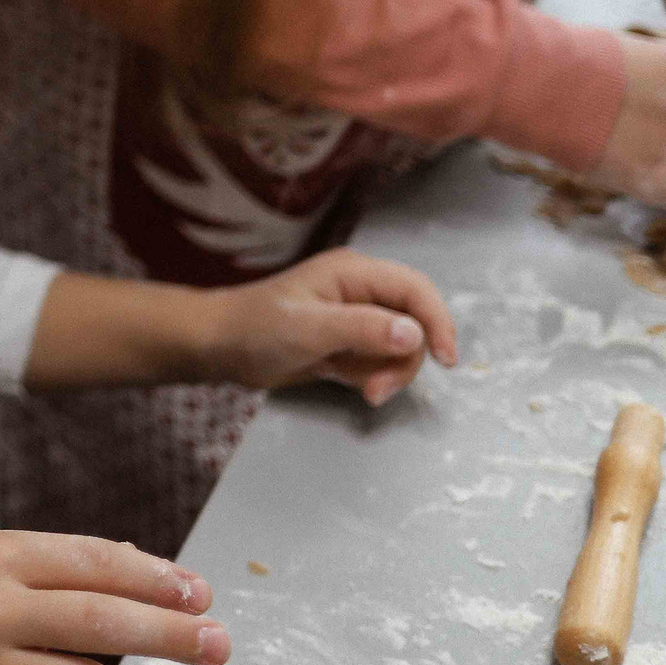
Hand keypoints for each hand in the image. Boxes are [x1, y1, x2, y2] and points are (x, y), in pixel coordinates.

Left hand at [197, 249, 457, 405]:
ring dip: (386, 374)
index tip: (447, 361)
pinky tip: (341, 379)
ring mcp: (354, 319)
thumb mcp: (310, 329)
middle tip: (376, 391)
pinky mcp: (346, 344)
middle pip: (413, 324)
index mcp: (354, 273)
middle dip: (402, 361)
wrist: (219, 348)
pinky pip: (378, 362)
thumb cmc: (256, 328)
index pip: (415, 290)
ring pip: (399, 349)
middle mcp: (360, 292)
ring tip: (358, 390)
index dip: (438, 322)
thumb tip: (414, 334)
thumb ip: (362, 330)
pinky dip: (369, 376)